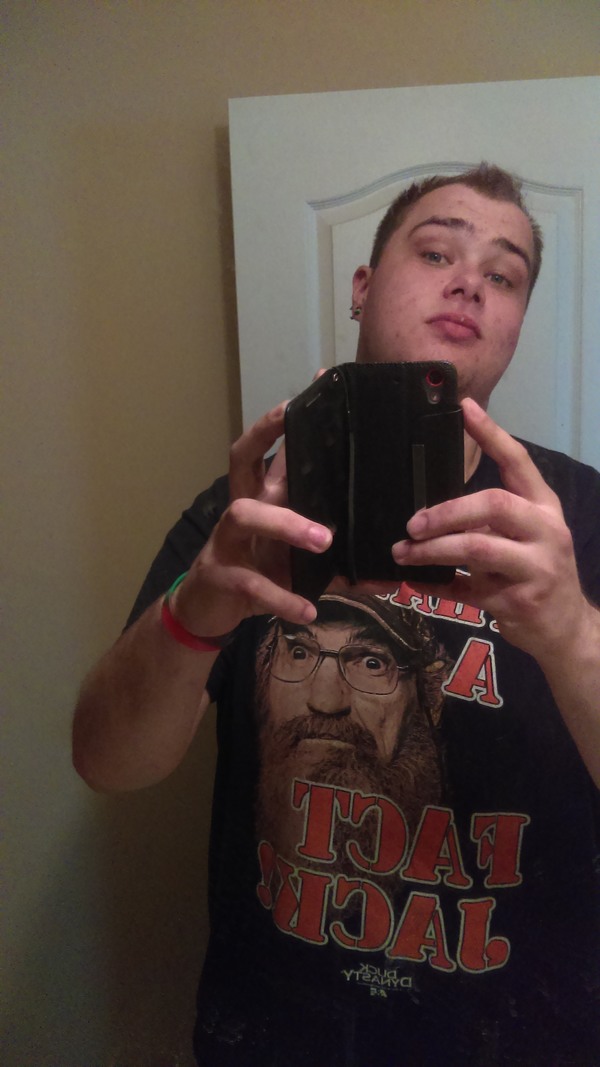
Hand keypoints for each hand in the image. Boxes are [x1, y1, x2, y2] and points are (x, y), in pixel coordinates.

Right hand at [171, 402, 331, 637]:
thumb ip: (338, 561)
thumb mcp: (294, 560)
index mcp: (261, 498)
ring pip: (245, 514)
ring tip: (324, 542)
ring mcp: (226, 541)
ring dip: (286, 524)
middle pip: (243, 461)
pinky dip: (283, 598)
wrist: (207, 611)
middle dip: (269, 441)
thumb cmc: (256, 572)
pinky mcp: (221, 576)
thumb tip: (387, 569)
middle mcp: (241, 509)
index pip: (269, 448)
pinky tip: (308, 611)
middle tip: (317, 454)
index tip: (317, 386)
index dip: (285, 418)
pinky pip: (252, 584)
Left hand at [391, 398, 588, 665]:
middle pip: (493, 504)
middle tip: (412, 523)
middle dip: (445, 511)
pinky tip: (416, 582)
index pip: (518, 462)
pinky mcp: (521, 601)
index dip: (492, 433)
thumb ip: (491, 519)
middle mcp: (546, 530)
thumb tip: (434, 505)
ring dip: (433, 550)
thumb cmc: (537, 574)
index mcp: (543, 507)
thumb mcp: (526, 538)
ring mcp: (537, 567)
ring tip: (403, 552)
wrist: (566, 629)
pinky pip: (468, 590)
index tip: (464, 407)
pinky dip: (437, 586)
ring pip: (476, 548)